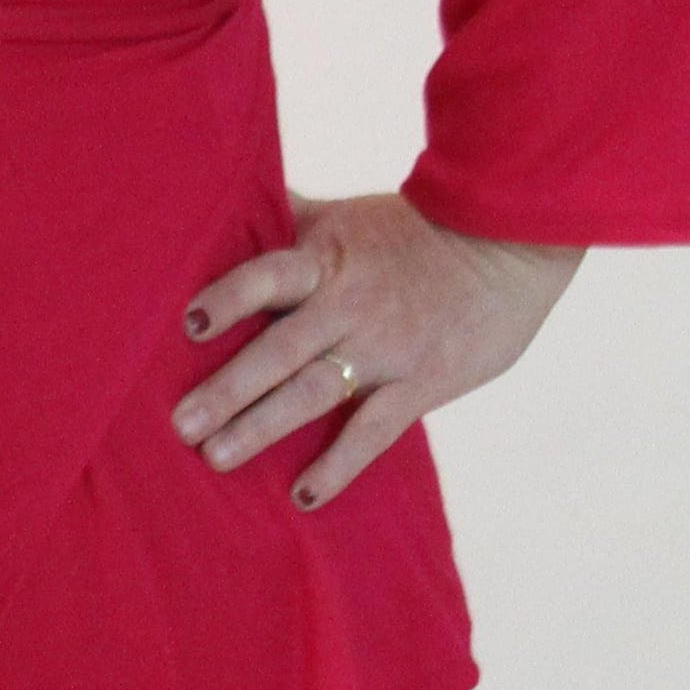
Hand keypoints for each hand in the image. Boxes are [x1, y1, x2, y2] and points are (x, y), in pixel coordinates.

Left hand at [173, 189, 580, 508]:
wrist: (508, 244)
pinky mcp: (422, 384)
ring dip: (263, 428)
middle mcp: (350, 307)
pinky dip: (339, 466)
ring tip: (215, 457)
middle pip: (280, 350)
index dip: (229, 297)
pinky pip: (374, 431)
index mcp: (327, 261)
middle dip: (228, 388)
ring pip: (315, 393)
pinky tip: (303, 497)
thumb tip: (224, 192)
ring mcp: (385, 350)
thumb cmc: (409, 232)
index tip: (187, 325)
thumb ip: (287, 219)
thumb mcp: (345, 217)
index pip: (268, 276)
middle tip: (180, 424)